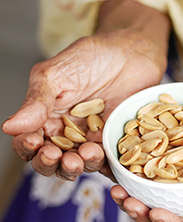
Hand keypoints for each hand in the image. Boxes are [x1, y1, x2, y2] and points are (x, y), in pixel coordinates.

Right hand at [1, 0, 170, 179]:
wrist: (132, 54)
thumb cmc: (92, 58)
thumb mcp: (56, 74)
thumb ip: (36, 101)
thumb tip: (9, 126)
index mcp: (45, 118)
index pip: (28, 141)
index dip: (27, 146)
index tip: (33, 141)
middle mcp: (66, 134)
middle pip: (50, 162)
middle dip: (49, 163)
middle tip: (55, 156)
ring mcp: (90, 141)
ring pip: (77, 166)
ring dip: (76, 166)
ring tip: (84, 154)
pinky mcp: (113, 144)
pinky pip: (107, 164)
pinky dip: (104, 166)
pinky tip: (104, 157)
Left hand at [111, 68, 182, 221]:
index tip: (156, 213)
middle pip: (170, 221)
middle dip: (146, 217)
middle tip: (126, 201)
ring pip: (154, 202)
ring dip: (133, 202)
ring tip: (116, 189)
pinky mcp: (170, 162)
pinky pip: (148, 176)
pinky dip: (130, 176)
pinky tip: (116, 168)